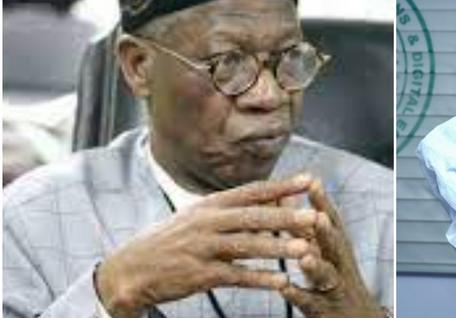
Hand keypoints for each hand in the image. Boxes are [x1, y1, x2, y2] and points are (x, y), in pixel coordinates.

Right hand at [95, 174, 318, 317]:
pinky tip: (281, 282)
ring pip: (248, 246)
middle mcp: (208, 222)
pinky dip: (260, 278)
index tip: (309, 180)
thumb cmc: (172, 241)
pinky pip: (236, 275)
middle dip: (287, 217)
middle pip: (254, 217)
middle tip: (316, 216)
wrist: (131, 269)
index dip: (281, 186)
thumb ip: (231, 210)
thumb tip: (267, 200)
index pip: (252, 191)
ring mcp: (202, 248)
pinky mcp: (199, 274)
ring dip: (279, 248)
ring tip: (306, 249)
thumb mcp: (199, 217)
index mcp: (211, 205)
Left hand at [279, 179, 383, 317]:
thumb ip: (302, 224)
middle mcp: (341, 264)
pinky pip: (311, 302)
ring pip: (328, 276)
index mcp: (337, 246)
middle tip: (317, 217)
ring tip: (306, 257)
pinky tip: (284, 288)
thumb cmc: (334, 279)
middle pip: (336, 245)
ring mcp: (336, 288)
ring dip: (317, 266)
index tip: (313, 181)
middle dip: (327, 231)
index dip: (323, 202)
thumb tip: (284, 194)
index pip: (332, 221)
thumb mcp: (322, 249)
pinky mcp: (326, 310)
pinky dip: (299, 294)